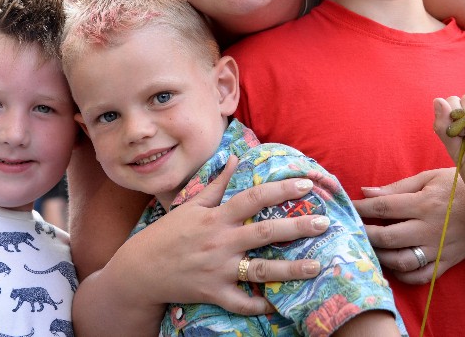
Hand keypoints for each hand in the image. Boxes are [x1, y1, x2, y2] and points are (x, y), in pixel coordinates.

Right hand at [112, 155, 325, 314]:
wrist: (140, 270)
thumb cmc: (168, 234)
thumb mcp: (191, 205)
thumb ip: (217, 184)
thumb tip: (236, 158)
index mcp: (216, 217)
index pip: (253, 198)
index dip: (280, 189)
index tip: (306, 184)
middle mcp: (220, 242)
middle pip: (264, 232)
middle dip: (296, 227)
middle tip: (324, 224)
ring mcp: (218, 270)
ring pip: (260, 270)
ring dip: (290, 269)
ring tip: (316, 266)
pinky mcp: (213, 293)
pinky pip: (242, 302)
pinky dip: (260, 305)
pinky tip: (280, 304)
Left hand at [354, 168, 464, 283]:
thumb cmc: (459, 186)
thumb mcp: (430, 177)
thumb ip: (398, 186)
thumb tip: (367, 191)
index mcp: (424, 203)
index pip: (383, 207)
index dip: (361, 208)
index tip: (347, 208)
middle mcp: (430, 228)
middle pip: (387, 236)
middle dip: (363, 234)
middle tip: (350, 231)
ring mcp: (439, 248)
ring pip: (401, 260)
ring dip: (380, 256)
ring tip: (368, 248)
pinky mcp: (448, 261)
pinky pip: (422, 275)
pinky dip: (403, 275)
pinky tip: (392, 265)